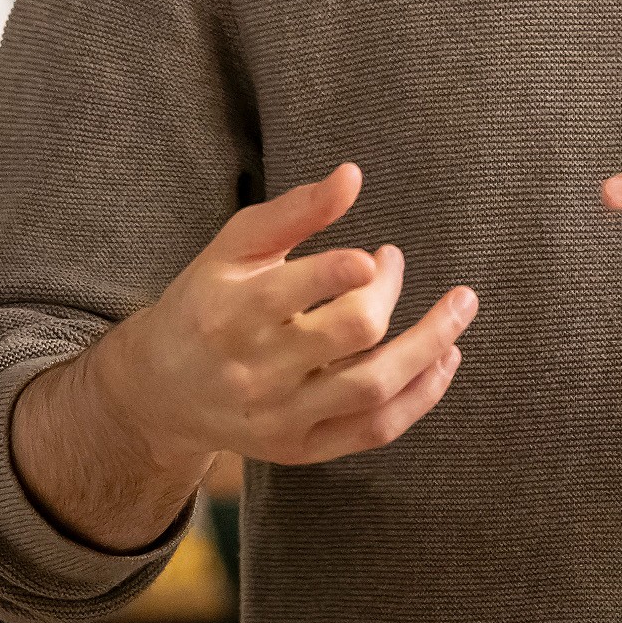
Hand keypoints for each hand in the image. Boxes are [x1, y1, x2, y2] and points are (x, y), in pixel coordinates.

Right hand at [12, 163, 478, 549]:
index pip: (290, 295)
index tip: (375, 254)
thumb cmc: (206, 300)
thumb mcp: (233, 247)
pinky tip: (444, 359)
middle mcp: (256, 371)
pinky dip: (421, 396)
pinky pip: (375, 430)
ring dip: (428, 348)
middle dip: (387, 291)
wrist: (161, 392)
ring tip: (460, 308)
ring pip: (372, 389)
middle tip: (392, 259)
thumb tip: (353, 174)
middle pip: (346, 335)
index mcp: (230, 313)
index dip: (339, 274)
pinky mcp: (302, 448)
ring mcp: (282, 417)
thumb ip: (293, 211)